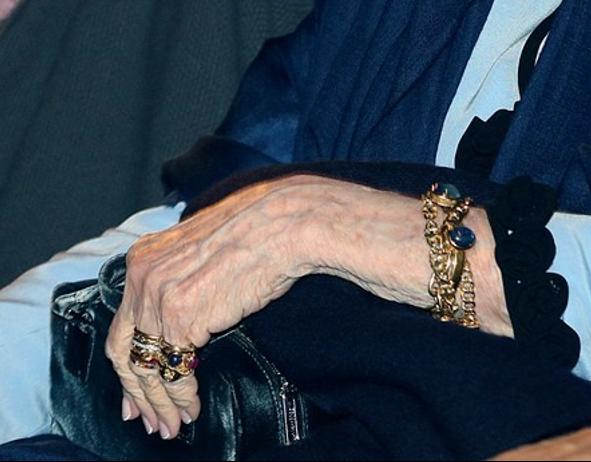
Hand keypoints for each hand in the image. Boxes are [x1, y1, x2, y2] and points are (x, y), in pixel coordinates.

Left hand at [103, 174, 335, 439]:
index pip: (124, 325)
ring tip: (173, 424)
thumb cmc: (259, 231)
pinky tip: (191, 408)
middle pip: (126, 350)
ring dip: (161, 402)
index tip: (134, 393)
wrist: (287, 225)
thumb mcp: (202, 248)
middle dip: (137, 392)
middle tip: (147, 420)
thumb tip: (174, 315)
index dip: (127, 364)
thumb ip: (179, 276)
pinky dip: (181, 396)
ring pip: (148, 366)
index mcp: (143, 257)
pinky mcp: (182, 317)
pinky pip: (175, 370)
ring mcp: (158, 297)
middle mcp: (142, 277)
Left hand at [104, 174, 511, 440]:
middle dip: (133, 351)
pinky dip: (181, 364)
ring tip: (172, 415)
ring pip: (159, 306)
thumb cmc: (389, 254)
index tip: (144, 375)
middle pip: (144, 278)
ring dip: (155, 372)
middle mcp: (246, 205)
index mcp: (256, 201)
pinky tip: (194, 395)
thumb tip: (215, 304)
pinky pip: (190, 318)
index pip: (158, 255)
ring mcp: (253, 225)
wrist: (432, 242)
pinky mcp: (266, 252)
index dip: (139, 318)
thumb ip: (265, 253)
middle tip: (148, 410)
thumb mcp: (317, 241)